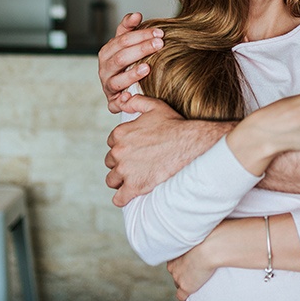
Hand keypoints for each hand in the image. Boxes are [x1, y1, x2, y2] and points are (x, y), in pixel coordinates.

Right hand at [97, 12, 163, 112]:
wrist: (119, 87)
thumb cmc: (125, 61)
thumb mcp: (125, 43)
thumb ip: (129, 28)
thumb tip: (136, 14)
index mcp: (107, 51)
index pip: (123, 40)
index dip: (141, 35)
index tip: (159, 32)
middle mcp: (104, 68)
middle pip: (121, 57)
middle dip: (141, 50)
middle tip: (159, 44)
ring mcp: (107, 85)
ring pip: (117, 80)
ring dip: (132, 75)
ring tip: (147, 68)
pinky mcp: (112, 102)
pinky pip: (115, 103)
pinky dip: (122, 101)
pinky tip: (131, 96)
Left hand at [105, 94, 233, 205]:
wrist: (189, 144)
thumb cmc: (174, 124)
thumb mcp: (155, 106)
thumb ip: (136, 102)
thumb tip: (124, 101)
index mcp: (120, 133)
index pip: (111, 142)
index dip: (122, 145)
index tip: (132, 148)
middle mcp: (118, 152)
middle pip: (110, 161)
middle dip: (119, 162)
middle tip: (134, 163)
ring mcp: (125, 171)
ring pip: (112, 180)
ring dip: (119, 180)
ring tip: (130, 179)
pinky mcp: (135, 187)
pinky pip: (119, 198)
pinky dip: (122, 198)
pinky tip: (129, 195)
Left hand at [167, 241, 215, 300]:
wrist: (208, 251)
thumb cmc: (205, 241)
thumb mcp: (194, 240)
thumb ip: (191, 244)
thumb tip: (198, 237)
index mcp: (174, 254)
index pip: (173, 263)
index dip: (182, 264)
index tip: (189, 264)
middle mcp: (172, 267)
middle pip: (175, 274)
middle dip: (183, 274)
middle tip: (194, 271)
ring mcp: (178, 278)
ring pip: (178, 284)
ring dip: (185, 283)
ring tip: (196, 280)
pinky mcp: (185, 287)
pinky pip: (180, 296)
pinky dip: (185, 295)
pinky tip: (192, 292)